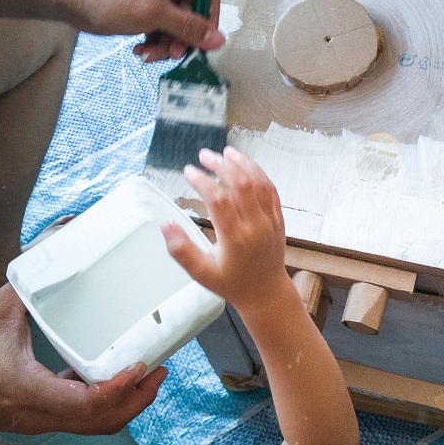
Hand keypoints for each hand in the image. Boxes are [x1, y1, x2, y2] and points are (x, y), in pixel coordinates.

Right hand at [0, 285, 166, 435]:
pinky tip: (114, 374)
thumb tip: (61, 238)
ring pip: (94, 425)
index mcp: (29, 392)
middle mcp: (39, 415)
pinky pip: (80, 417)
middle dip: (137, 398)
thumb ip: (29, 278)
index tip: (143, 365)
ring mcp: (39, 421)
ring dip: (125, 403)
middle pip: (102, 421)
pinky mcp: (37, 416)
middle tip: (160, 368)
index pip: (88, 403)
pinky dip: (105, 401)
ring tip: (147, 373)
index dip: (121, 389)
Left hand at [62, 0, 223, 61]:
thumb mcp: (153, 13)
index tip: (201, 44)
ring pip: (174, 25)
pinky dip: (152, 40)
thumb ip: (188, 27)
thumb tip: (219, 40)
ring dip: (164, 43)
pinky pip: (158, 27)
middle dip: (179, 38)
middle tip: (169, 54)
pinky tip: (139, 49)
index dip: (207, 22)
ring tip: (147, 54)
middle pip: (190, 14)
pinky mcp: (141, 6)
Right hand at [161, 147, 288, 315]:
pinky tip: (245, 165)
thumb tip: (165, 225)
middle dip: (221, 165)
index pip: (218, 200)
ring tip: (225, 152)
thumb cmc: (231, 283)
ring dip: (243, 163)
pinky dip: (258, 173)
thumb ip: (181, 251)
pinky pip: (271, 189)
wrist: (266, 292)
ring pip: (259, 182)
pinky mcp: (278, 218)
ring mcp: (270, 220)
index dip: (202, 182)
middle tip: (204, 155)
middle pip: (241, 184)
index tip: (188, 171)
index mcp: (235, 239)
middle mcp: (256, 226)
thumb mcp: (202, 273)